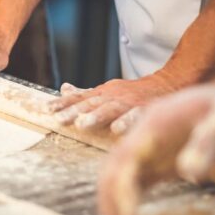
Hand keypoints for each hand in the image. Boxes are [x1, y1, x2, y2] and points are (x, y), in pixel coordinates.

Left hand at [46, 73, 176, 134]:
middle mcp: (113, 97)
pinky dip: (127, 122)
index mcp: (103, 93)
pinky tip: (117, 130)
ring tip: (82, 124)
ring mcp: (129, 103)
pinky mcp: (146, 110)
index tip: (47, 110)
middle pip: (91, 104)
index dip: (63, 103)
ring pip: (110, 109)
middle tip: (59, 119)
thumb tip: (64, 88)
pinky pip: (136, 116)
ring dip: (96, 116)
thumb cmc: (133, 93)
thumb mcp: (108, 91)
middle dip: (74, 111)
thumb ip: (86, 93)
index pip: (79, 98)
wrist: (167, 84)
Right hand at [97, 80, 214, 214]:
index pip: (127, 155)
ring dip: (114, 194)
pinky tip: (132, 213)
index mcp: (156, 121)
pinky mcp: (161, 154)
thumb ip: (208, 142)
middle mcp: (146, 132)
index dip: (122, 184)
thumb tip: (189, 173)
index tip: (127, 213)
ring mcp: (151, 143)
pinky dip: (130, 194)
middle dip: (109, 194)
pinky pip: (138, 175)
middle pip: (114, 163)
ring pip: (121, 170)